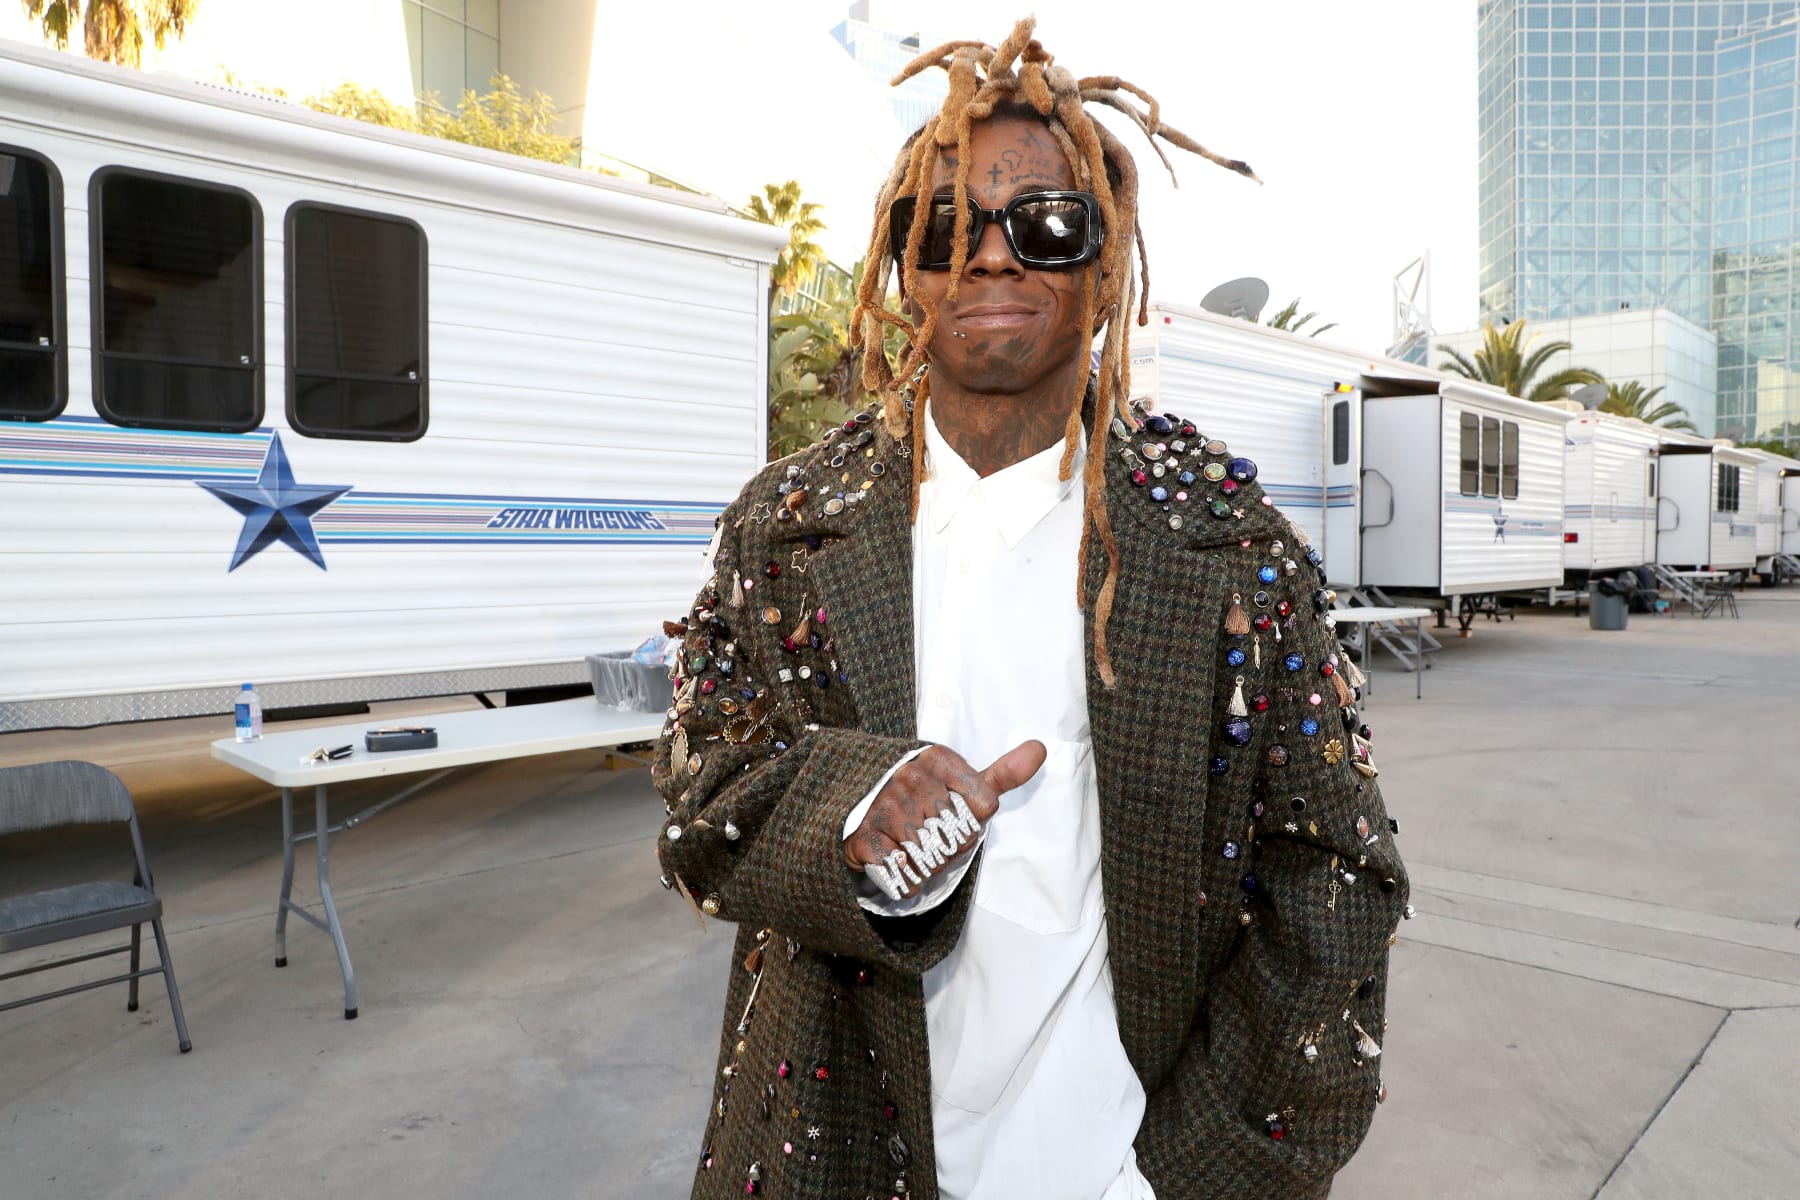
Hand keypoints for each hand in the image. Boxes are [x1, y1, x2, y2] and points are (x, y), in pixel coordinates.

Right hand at [843, 741, 1046, 873]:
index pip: (984, 805)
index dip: (972, 822)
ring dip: (927, 865)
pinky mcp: (865, 838)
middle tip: (926, 836)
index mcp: (937, 758)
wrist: (854, 808)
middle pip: (961, 837)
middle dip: (949, 848)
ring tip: (909, 847)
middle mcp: (910, 776)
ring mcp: (885, 806)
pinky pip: (907, 878)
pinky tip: (894, 860)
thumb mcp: (958, 781)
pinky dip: (905, 880)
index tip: (950, 815)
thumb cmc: (917, 799)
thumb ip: (1000, 774)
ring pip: (935, 860)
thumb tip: (1040, 748)